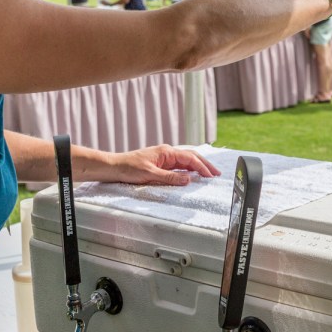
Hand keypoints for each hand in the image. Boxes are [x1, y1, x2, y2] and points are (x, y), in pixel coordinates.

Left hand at [106, 145, 220, 185]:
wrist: (114, 167)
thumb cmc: (129, 168)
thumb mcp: (150, 174)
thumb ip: (170, 178)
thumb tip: (188, 180)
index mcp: (167, 152)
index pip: (190, 158)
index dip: (202, 167)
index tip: (211, 175)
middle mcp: (167, 153)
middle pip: (191, 156)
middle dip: (205, 164)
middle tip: (217, 173)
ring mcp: (164, 158)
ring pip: (186, 160)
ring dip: (198, 166)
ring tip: (209, 173)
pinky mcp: (160, 164)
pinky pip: (178, 166)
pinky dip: (189, 169)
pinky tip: (193, 174)